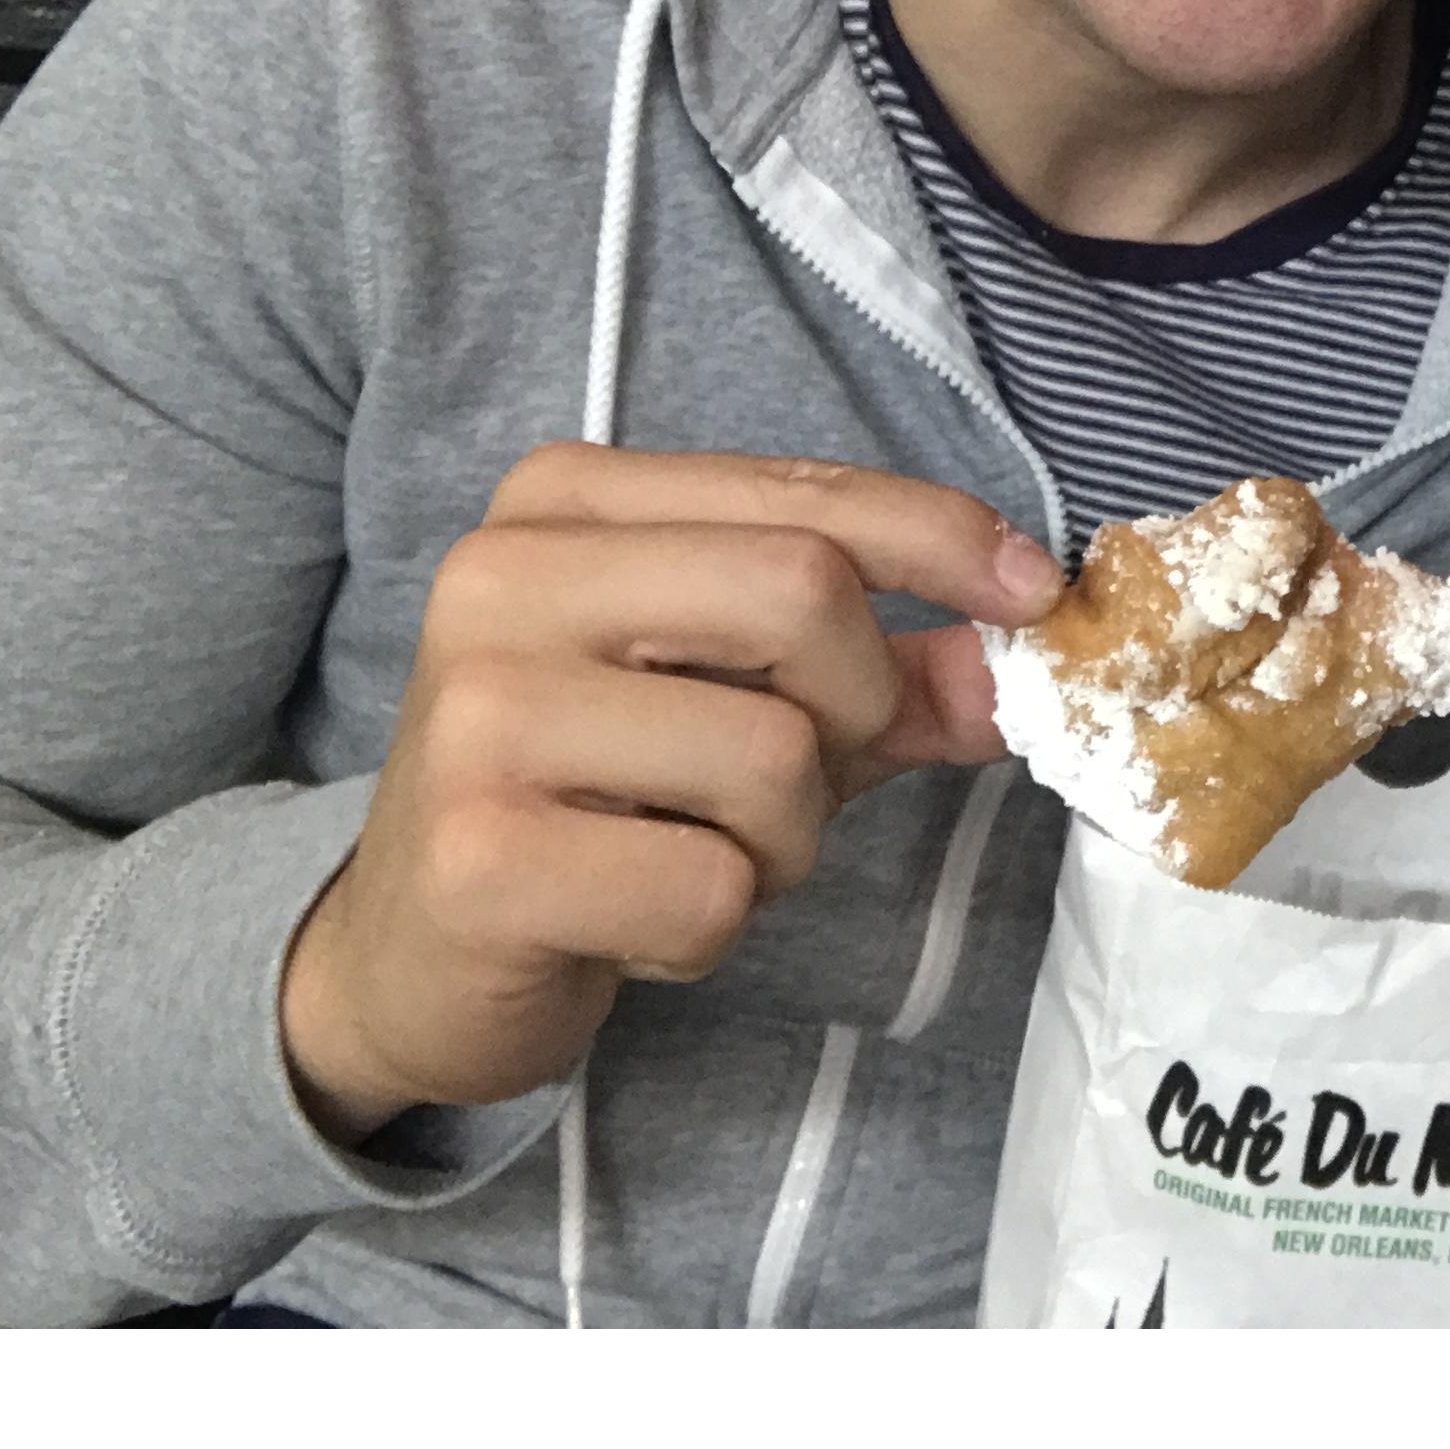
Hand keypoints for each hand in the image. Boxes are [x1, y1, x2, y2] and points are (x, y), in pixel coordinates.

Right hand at [279, 443, 1062, 1144]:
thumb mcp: (747, 698)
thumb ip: (889, 668)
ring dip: (784, 839)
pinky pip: (710, 889)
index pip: (805, 495)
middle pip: (803, 595)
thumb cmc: (601, 799)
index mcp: (564, 502)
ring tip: (692, 850)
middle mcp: (502, 579)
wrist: (413, 953)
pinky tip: (632, 918)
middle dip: (857, 706)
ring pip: (774, 756)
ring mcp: (477, 717)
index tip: (1036, 593)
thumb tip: (1026, 653)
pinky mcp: (477, 859)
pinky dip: (713, 925)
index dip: (942, 539)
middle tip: (804, 774)